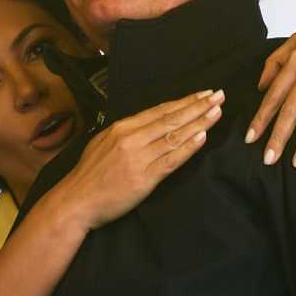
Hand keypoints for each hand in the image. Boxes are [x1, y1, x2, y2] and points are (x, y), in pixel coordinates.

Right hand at [52, 89, 223, 230]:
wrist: (76, 201)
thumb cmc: (90, 175)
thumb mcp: (103, 143)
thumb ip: (125, 133)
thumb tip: (145, 124)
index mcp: (122, 128)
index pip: (160, 110)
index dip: (184, 101)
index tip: (203, 94)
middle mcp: (132, 138)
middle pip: (171, 118)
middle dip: (198, 106)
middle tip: (219, 95)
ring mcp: (138, 158)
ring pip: (174, 136)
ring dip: (199, 123)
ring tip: (216, 112)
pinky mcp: (144, 178)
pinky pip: (171, 160)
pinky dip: (188, 148)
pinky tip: (202, 138)